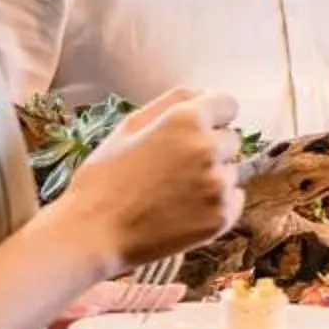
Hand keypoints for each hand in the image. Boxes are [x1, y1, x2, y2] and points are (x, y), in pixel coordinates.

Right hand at [55, 87, 243, 272]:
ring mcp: (218, 184)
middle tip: (174, 168)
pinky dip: (217, 204)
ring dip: (212, 178)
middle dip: (210, 148)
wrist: (93, 235)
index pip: (227, 104)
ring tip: (174, 193)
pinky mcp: (223, 215)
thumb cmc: (104, 179)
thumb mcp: (128, 127)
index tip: (201, 128)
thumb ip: (171, 102)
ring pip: (231, 171)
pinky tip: (184, 211)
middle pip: (231, 140)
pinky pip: (234, 199)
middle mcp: (209, 148)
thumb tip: (204, 94)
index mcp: (186, 120)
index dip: (213, 115)